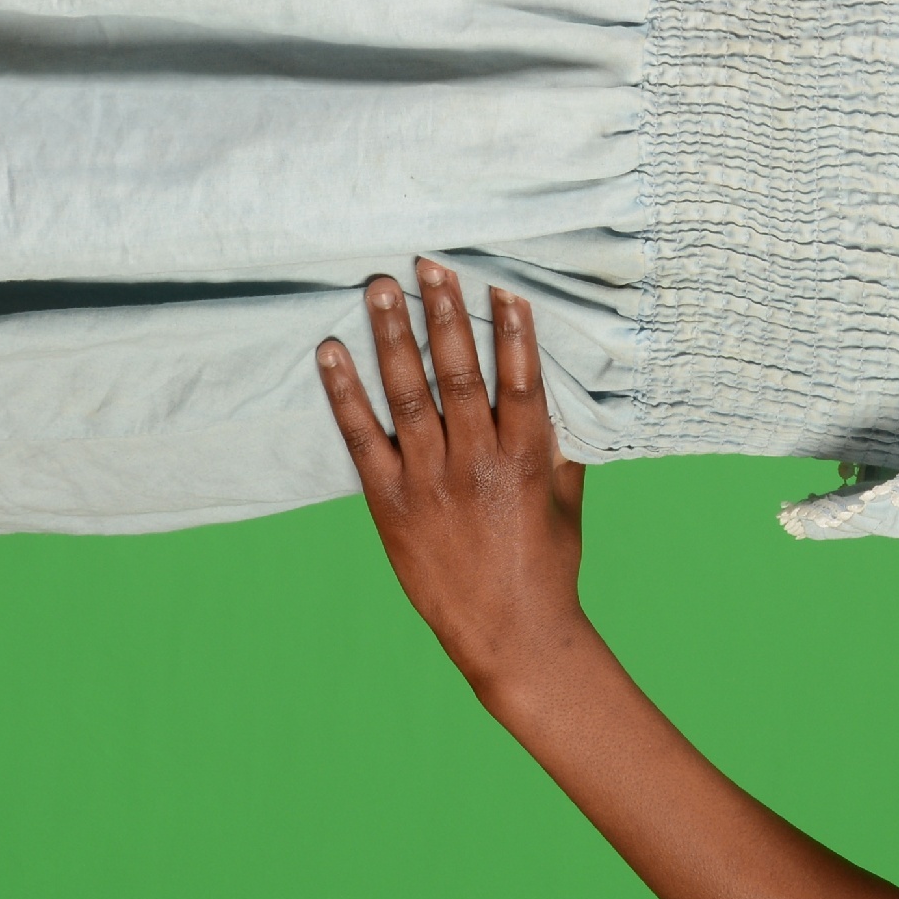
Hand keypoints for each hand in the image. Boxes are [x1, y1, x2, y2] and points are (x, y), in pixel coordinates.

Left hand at [318, 265, 589, 695]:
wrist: (511, 634)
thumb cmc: (547, 566)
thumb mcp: (568, 501)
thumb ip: (560, 445)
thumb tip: (557, 393)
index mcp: (528, 457)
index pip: (518, 377)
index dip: (510, 328)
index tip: (498, 285)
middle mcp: (478, 461)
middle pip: (460, 372)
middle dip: (445, 314)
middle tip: (430, 263)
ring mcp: (431, 481)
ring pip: (410, 392)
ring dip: (394, 335)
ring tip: (381, 287)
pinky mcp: (391, 503)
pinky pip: (362, 437)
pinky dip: (344, 392)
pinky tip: (330, 352)